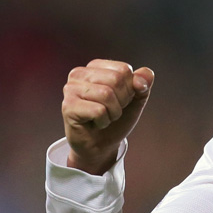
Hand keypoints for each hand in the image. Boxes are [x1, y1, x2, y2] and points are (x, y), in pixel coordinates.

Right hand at [62, 59, 154, 174]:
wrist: (102, 145)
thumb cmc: (116, 119)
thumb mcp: (136, 99)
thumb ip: (144, 83)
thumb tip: (144, 76)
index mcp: (95, 66)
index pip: (124, 70)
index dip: (130, 89)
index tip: (121, 100)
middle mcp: (79, 73)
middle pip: (116, 80)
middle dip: (122, 101)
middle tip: (112, 111)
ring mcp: (70, 89)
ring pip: (106, 94)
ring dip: (113, 113)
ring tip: (104, 117)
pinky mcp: (68, 106)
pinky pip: (98, 110)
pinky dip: (104, 121)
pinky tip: (95, 123)